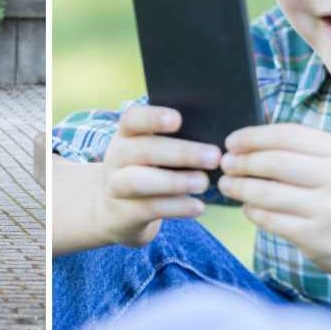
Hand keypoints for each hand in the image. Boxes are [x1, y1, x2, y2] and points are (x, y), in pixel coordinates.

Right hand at [97, 105, 221, 247]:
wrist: (117, 209)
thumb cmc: (146, 169)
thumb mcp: (151, 150)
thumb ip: (175, 140)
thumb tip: (212, 138)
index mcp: (126, 134)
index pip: (132, 119)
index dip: (153, 118)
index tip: (178, 120)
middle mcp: (117, 156)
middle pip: (143, 150)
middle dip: (181, 153)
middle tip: (214, 156)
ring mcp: (116, 185)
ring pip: (140, 181)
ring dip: (175, 182)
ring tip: (203, 183)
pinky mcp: (125, 212)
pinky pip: (149, 208)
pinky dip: (176, 207)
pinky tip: (198, 206)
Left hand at [218, 124, 330, 282]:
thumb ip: (301, 150)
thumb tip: (246, 145)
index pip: (287, 135)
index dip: (253, 136)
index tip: (231, 141)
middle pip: (274, 162)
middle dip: (242, 162)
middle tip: (225, 164)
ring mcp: (326, 209)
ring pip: (267, 193)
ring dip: (239, 187)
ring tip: (226, 185)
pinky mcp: (314, 236)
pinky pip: (270, 219)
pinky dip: (252, 211)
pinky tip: (247, 207)